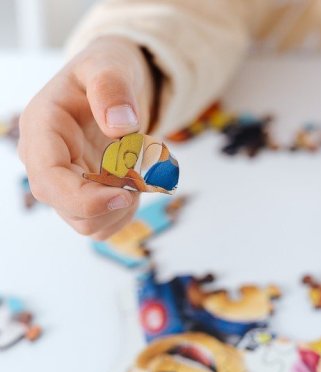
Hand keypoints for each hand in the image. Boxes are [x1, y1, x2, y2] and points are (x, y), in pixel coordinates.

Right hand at [18, 36, 154, 238]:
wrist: (113, 87)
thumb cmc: (105, 71)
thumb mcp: (109, 64)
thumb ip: (110, 88)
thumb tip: (120, 126)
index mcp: (43, 130)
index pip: (49, 180)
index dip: (85, 199)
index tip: (125, 195)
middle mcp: (47, 162)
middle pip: (71, 209)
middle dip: (113, 202)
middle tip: (141, 172)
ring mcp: (65, 183)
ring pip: (89, 223)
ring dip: (123, 207)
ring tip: (137, 170)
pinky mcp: (84, 195)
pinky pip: (105, 223)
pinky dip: (126, 210)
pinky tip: (133, 182)